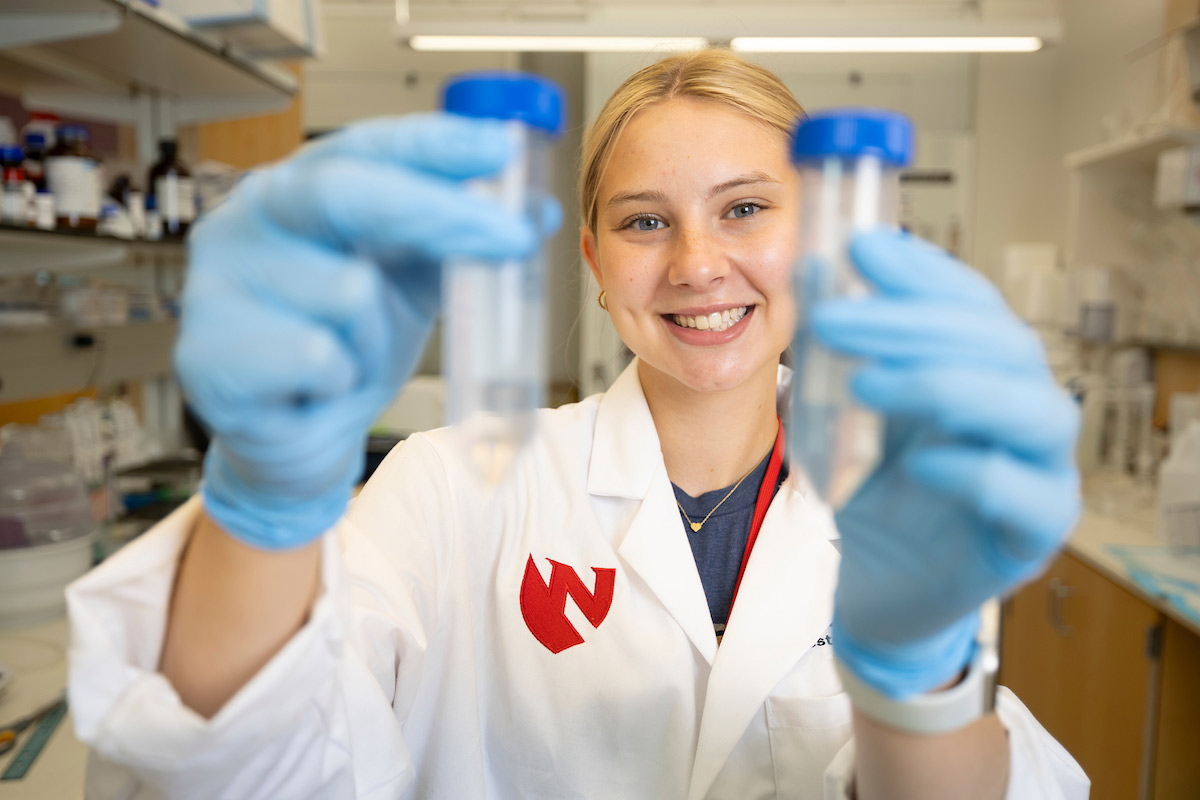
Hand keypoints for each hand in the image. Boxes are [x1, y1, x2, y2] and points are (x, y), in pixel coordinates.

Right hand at [176, 114, 551, 549]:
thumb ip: (462, 244)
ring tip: (354, 360)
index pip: (365, 147)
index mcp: (297, 191)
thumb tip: (537, 211)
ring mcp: (216, 284)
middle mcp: (248, 221)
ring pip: (346, 292)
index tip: (501, 149)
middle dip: (439, 214)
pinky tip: (317, 390)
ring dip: (377, 338)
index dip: (435, 145)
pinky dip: (342, 381)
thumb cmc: (346, 352)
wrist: (295, 442)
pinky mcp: (209, 355)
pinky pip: (317, 357)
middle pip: (345, 193)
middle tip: (511, 237)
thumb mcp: (412, 286)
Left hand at [812, 230, 1079, 697]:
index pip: (971, 304)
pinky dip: (977, 471)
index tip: (863, 247)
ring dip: (947, 385)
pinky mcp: (1030, 536)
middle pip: (1002, 345)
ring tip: (867, 385)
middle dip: (914, 323)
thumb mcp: (842, 409)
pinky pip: (1026, 495)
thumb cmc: (873, 490)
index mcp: (983, 370)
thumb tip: (808, 264)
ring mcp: (1038, 472)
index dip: (923, 273)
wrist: (876, 584)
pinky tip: (923, 462)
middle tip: (834, 317)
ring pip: (1032, 410)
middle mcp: (1020, 410)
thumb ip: (836, 344)